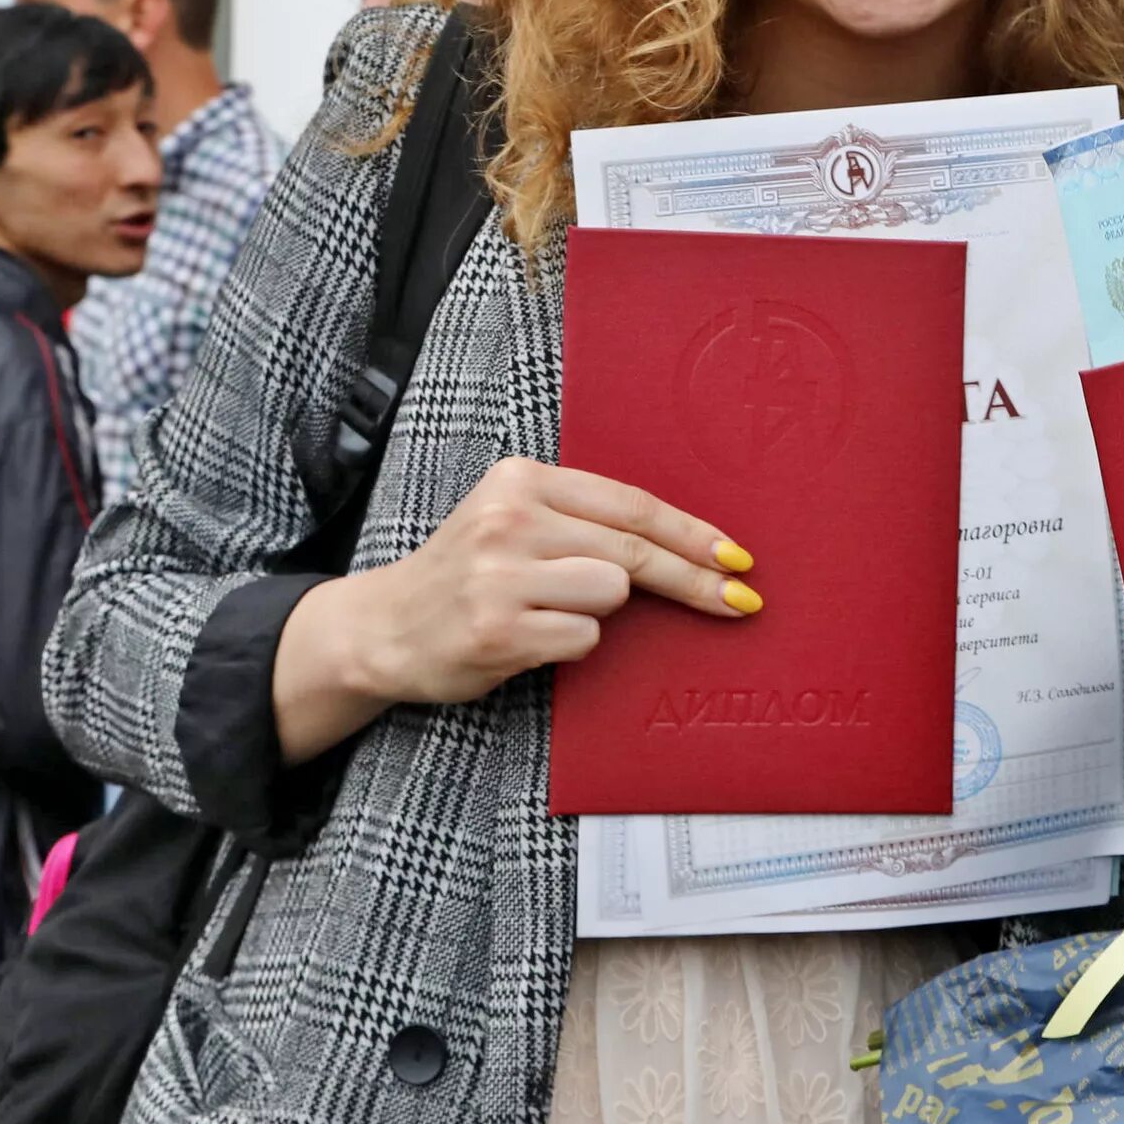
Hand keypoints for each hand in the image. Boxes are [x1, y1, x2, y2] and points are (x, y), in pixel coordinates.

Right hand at [340, 457, 754, 708]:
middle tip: (739, 601)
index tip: (737, 557)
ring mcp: (501, 575)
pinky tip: (527, 637)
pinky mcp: (498, 629)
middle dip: (694, 580)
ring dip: (596, 612)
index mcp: (521, 479)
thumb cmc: (469, 574)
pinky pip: (582, 638)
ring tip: (545, 611)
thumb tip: (690, 545)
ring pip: (611, 593)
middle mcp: (510, 519)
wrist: (384, 628)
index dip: (692, 533)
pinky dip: (570, 644)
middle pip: (635, 550)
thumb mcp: (516, 521)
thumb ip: (583, 520)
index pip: (631, 504)